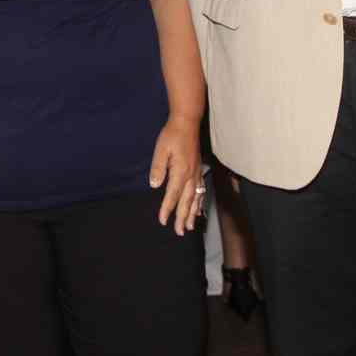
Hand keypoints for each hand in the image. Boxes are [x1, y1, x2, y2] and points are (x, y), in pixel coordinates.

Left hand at [149, 115, 203, 235]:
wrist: (187, 123)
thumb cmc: (172, 135)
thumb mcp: (161, 150)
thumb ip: (158, 168)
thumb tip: (154, 186)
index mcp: (180, 172)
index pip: (172, 195)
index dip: (167, 209)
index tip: (162, 221)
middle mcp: (191, 175)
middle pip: (186, 201)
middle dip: (182, 217)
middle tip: (179, 232)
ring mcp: (196, 173)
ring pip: (196, 198)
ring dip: (192, 213)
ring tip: (191, 227)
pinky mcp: (198, 170)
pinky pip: (201, 191)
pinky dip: (200, 202)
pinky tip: (198, 209)